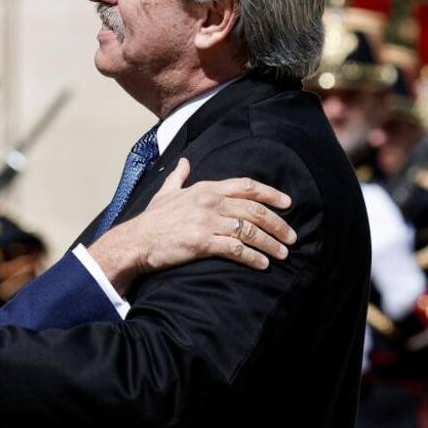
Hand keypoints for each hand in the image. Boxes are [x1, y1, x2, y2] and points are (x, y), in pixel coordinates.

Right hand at [89, 159, 295, 289]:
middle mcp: (209, 202)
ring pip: (249, 230)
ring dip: (270, 243)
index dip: (270, 193)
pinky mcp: (202, 242)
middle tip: (292, 236)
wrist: (135, 241)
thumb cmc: (151, 220)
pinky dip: (253, 257)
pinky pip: (236, 249)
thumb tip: (184, 162)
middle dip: (278, 223)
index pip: (246, 186)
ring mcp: (206, 222)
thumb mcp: (165, 193)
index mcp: (205, 188)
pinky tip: (263, 264)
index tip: (288, 203)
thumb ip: (178, 177)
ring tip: (283, 254)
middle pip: (254, 209)